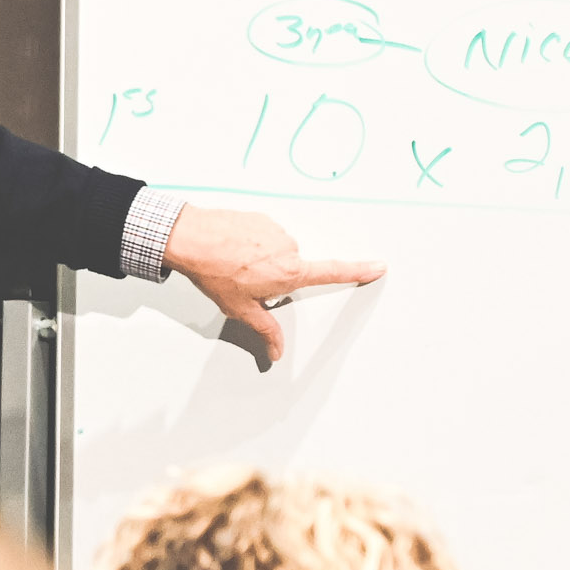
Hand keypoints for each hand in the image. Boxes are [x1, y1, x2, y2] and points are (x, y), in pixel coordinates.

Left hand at [161, 205, 384, 365]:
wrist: (191, 238)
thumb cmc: (215, 273)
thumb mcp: (241, 309)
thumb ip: (265, 330)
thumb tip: (277, 351)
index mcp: (290, 272)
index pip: (333, 272)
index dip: (358, 271)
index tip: (378, 266)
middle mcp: (288, 248)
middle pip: (292, 268)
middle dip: (274, 277)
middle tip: (247, 280)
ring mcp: (275, 230)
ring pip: (275, 251)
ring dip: (261, 259)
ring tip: (235, 264)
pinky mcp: (260, 217)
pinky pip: (262, 235)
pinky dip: (250, 243)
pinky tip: (231, 249)